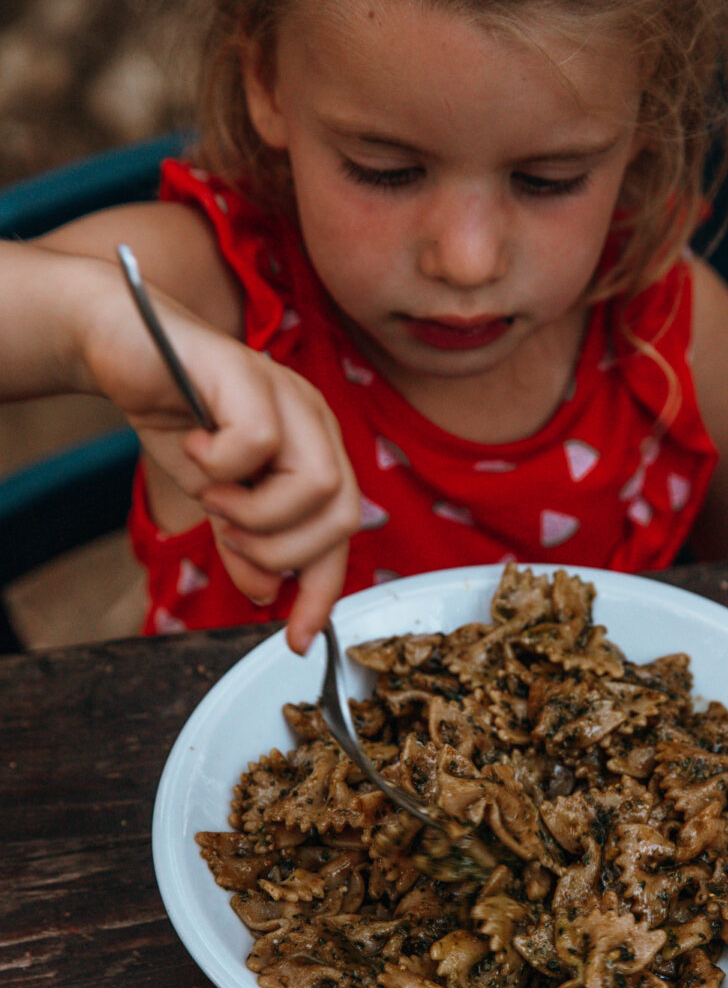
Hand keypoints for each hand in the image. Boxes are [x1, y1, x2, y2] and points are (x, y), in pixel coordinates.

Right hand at [81, 278, 361, 653]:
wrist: (124, 349)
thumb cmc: (177, 416)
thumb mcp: (216, 498)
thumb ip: (246, 544)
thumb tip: (267, 595)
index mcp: (317, 451)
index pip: (342, 535)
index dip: (323, 592)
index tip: (298, 639)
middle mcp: (316, 422)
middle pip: (343, 515)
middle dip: (284, 551)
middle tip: (230, 536)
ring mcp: (290, 395)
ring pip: (316, 484)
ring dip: (255, 513)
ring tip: (213, 495)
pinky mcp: (251, 374)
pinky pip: (258, 442)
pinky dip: (221, 465)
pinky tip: (195, 447)